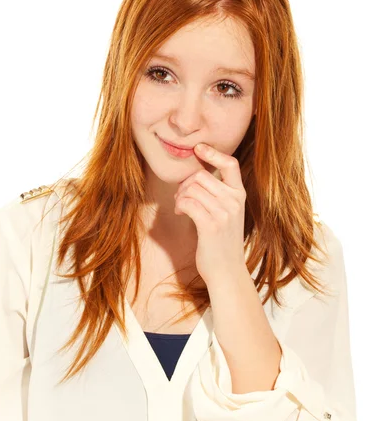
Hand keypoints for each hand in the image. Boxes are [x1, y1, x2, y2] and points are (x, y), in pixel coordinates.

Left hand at [173, 143, 246, 285]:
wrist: (227, 272)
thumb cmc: (222, 242)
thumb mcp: (227, 214)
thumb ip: (219, 195)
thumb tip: (196, 175)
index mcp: (239, 195)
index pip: (230, 164)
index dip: (213, 153)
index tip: (198, 149)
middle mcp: (234, 201)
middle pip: (202, 176)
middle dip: (185, 183)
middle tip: (181, 196)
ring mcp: (224, 213)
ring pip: (192, 189)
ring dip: (180, 196)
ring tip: (181, 206)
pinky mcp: (211, 225)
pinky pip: (188, 203)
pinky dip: (180, 205)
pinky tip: (182, 214)